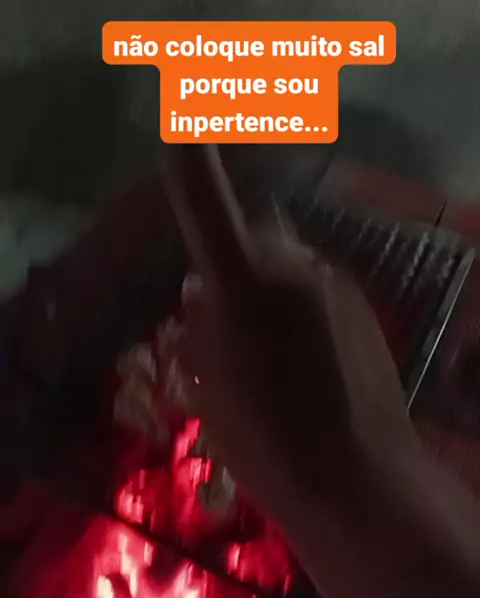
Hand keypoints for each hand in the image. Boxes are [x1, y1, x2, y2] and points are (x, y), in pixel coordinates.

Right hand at [165, 145, 416, 528]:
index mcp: (246, 285)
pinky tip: (302, 366)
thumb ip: (200, 330)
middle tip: (215, 326)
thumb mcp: (210, 391)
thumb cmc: (269, 444)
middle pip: (248, 239)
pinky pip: (312, 289)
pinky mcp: (360, 306)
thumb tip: (199, 292)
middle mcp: (295, 267)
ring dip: (264, 290)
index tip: (182, 115)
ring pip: (283, 265)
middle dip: (229, 264)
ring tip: (262, 360)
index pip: (205, 203)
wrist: (362, 482)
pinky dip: (296, 309)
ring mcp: (334, 285)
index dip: (189, 159)